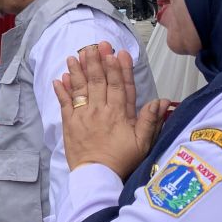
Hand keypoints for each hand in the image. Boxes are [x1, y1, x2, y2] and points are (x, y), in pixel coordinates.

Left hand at [53, 41, 169, 178]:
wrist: (97, 177)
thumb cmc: (121, 160)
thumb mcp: (143, 143)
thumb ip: (150, 120)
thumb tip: (161, 101)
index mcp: (119, 114)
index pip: (120, 85)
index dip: (119, 68)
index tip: (117, 53)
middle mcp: (100, 110)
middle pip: (99, 81)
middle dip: (97, 61)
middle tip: (96, 44)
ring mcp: (83, 116)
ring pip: (81, 88)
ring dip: (78, 70)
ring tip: (74, 55)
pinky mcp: (69, 123)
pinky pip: (65, 103)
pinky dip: (62, 90)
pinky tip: (60, 77)